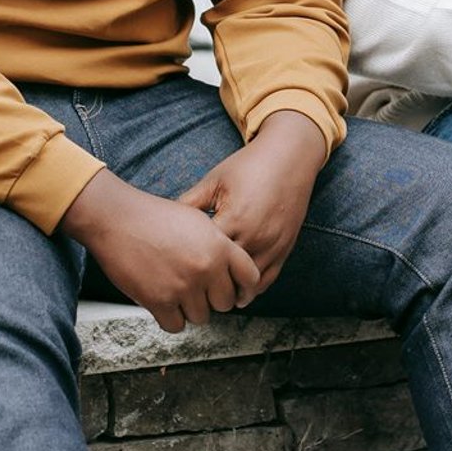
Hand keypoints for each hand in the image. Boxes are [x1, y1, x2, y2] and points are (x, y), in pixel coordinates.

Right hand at [58, 169, 258, 333]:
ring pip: (201, 317)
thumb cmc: (155, 217)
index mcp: (220, 245)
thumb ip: (219, 244)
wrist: (118, 219)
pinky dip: (170, 318)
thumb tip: (232, 268)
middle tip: (197, 290)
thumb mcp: (198, 220)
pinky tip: (164, 302)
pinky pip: (176, 326)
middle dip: (212, 299)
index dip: (245, 289)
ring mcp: (184, 286)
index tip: (237, 293)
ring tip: (176, 290)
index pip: (251, 278)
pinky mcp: (160, 301)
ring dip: (189, 308)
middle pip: (225, 303)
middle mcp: (206, 267)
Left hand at [179, 111, 326, 297]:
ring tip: (212, 293)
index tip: (175, 270)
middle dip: (207, 285)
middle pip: (226, 276)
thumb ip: (189, 202)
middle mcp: (255, 236)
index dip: (189, 265)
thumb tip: (162, 220)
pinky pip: (267, 279)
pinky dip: (252, 288)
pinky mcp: (285, 248)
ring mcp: (273, 245)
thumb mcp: (215, 180)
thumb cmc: (248, 166)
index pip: (205, 256)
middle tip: (189, 291)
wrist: (289, 156)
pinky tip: (237, 288)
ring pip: (248, 285)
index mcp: (234, 219)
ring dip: (231, 292)